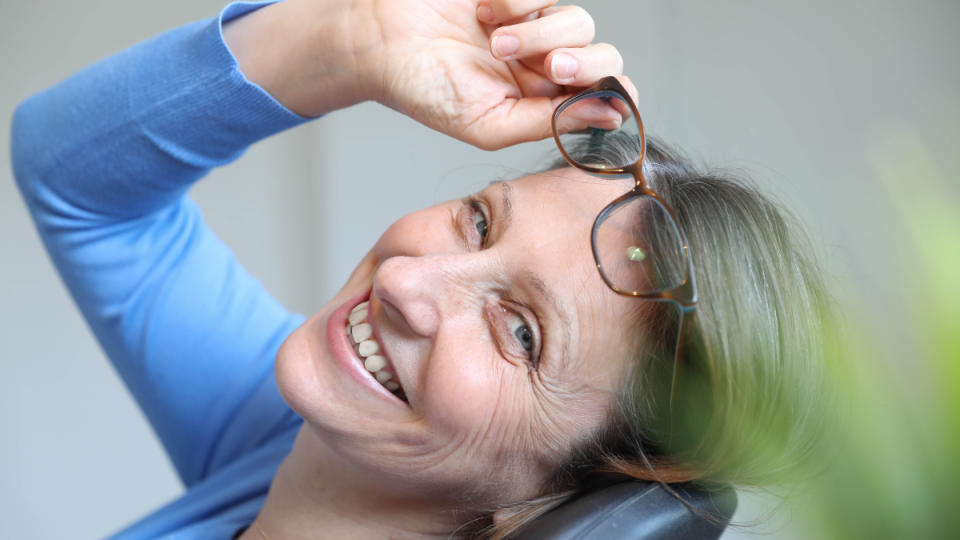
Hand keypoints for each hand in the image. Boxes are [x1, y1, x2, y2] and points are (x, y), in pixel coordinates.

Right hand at [225, 0, 634, 149]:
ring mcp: (535, 24)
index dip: (613, 94)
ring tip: (497, 41)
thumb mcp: (488, 124)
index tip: (599, 93)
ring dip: (543, 32)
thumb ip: (549, 122)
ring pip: (580, 21)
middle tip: (551, 69)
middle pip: (604, 56)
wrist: (380, 40)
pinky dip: (519, 0)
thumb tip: (613, 117)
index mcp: (543, 104)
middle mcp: (545, 65)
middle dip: (585, 63)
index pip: (604, 97)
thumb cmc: (424, 89)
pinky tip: (484, 11)